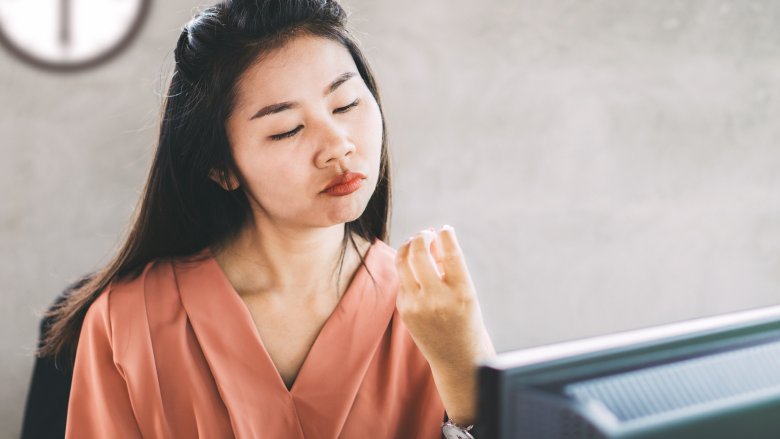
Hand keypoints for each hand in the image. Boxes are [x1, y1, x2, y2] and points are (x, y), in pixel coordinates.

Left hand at [394, 225, 494, 368]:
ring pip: (402, 262)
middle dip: (421, 237)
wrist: (456, 357)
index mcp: (462, 293)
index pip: (450, 253)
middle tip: (426, 234)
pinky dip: (408, 268)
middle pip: (419, 253)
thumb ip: (449, 266)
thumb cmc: (466, 319)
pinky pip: (402, 279)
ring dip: (408, 246)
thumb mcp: (466, 293)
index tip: (445, 229)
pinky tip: (416, 267)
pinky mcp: (403, 310)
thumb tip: (434, 235)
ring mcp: (417, 305)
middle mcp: (438, 299)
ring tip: (415, 243)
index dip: (445, 235)